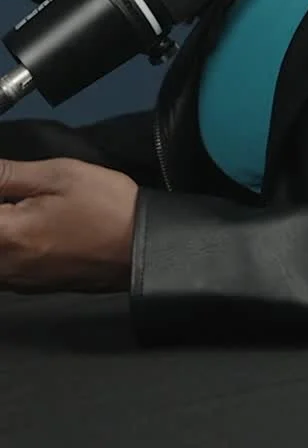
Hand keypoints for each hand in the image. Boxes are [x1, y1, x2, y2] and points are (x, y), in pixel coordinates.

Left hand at [0, 157, 138, 292]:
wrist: (142, 248)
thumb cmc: (104, 207)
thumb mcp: (59, 175)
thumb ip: (9, 174)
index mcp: (5, 236)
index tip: (9, 185)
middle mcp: (3, 267)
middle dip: (2, 207)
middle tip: (14, 191)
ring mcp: (15, 281)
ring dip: (4, 227)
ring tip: (20, 204)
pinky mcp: (29, 286)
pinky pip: (2, 267)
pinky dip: (7, 245)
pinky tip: (22, 224)